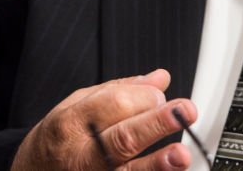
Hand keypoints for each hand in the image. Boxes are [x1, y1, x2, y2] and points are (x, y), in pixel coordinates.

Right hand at [10, 68, 196, 169]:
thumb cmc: (58, 138)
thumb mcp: (76, 105)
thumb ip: (118, 92)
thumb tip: (159, 80)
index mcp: (71, 123)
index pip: (112, 106)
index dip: (142, 98)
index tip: (162, 94)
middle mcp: (81, 155)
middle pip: (123, 139)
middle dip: (156, 123)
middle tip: (184, 111)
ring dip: (157, 164)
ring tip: (180, 154)